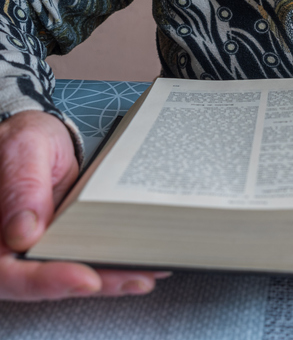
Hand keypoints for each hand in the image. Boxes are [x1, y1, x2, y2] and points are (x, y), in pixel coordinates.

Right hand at [0, 111, 168, 300]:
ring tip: (149, 272)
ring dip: (111, 278)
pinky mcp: (61, 245)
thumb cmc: (24, 139)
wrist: (39, 139)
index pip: (8, 272)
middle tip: (136, 278)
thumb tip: (23, 233)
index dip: (45, 282)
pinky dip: (114, 265)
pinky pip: (84, 261)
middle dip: (95, 284)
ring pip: (70, 277)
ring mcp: (35, 251)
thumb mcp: (24, 147)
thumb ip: (22, 185)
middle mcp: (8, 250)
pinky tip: (145, 262)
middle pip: (45, 282)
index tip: (86, 279)